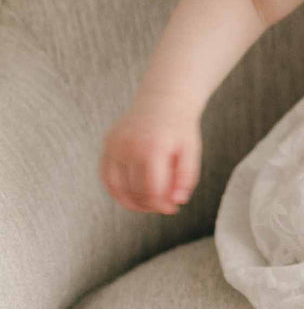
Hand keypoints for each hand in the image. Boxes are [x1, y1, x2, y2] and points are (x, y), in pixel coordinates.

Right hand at [99, 94, 201, 214]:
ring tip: (149, 204)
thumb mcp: (191, 151)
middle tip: (163, 206)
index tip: (172, 208)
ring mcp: (114, 145)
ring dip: (131, 202)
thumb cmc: (179, 128)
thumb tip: (177, 201)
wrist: (163, 100)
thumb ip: (186, 177)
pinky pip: (106, 177)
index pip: (152, 190)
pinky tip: (133, 195)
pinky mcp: (107, 145)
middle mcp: (129, 146)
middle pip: (134, 191)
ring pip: (116, 188)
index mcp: (153, 148)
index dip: (162, 205)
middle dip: (149, 205)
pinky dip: (117, 191)